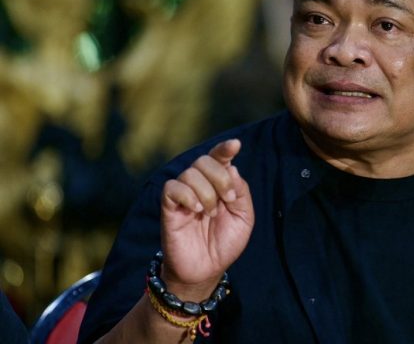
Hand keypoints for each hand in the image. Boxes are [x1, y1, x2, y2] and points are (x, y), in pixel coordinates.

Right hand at [160, 139, 253, 298]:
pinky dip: (187, 196)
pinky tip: (196, 211)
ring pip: (190, 173)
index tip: (235, 144)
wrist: (206, 269)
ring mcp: (183, 195)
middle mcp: (200, 185)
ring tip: (210, 213)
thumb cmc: (225, 243)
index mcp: (219, 184)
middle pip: (204, 160)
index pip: (219, 158)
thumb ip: (242, 192)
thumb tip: (231, 168)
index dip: (225, 148)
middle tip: (228, 200)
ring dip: (207, 193)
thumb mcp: (244, 218)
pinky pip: (172, 188)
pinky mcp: (168, 207)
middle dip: (220, 177)